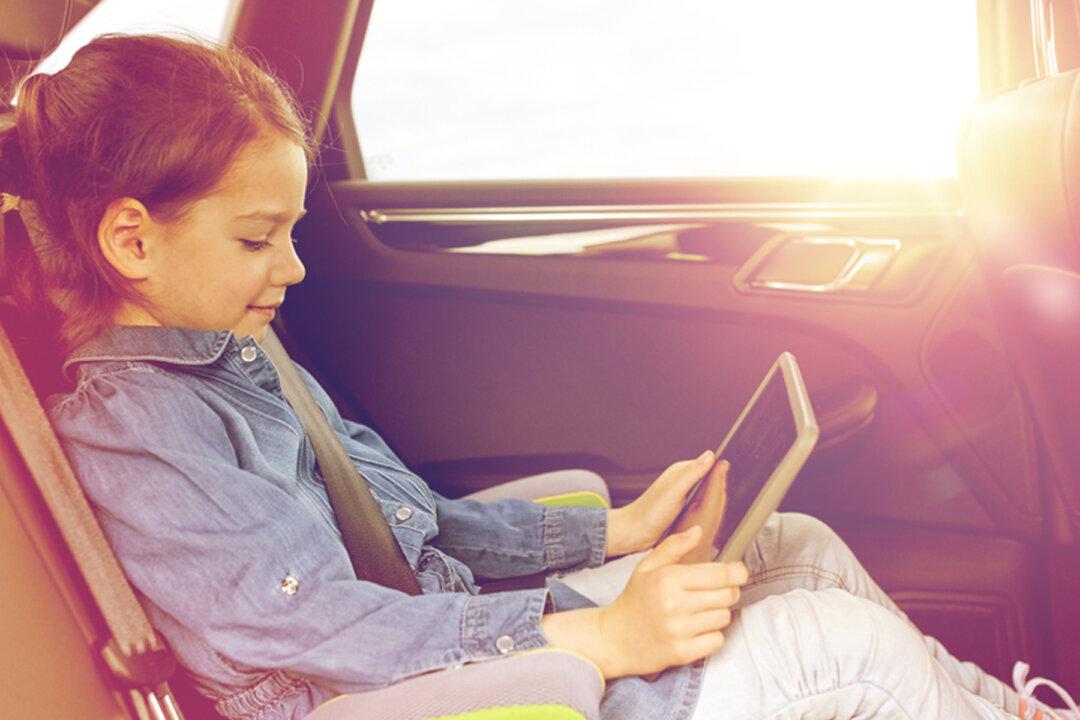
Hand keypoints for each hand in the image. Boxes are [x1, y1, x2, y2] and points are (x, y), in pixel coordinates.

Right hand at [541, 526, 747, 678]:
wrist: (614, 638)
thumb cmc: (634, 600)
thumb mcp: (647, 567)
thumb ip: (673, 546)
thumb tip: (698, 531)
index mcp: (668, 579)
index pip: (718, 574)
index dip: (737, 572)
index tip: (739, 573)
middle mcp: (674, 604)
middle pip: (726, 595)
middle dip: (728, 591)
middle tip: (716, 592)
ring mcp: (679, 630)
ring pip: (724, 617)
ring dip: (718, 613)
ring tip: (700, 611)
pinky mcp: (682, 653)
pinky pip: (717, 641)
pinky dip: (712, 635)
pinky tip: (696, 629)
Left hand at [605, 451, 725, 557]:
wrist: (634, 533)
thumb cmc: (649, 513)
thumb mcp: (674, 491)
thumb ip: (692, 473)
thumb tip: (710, 456)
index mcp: (680, 471)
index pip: (707, 463)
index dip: (721, 468)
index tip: (732, 472)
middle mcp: (680, 480)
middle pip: (707, 476)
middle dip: (719, 482)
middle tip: (730, 490)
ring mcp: (679, 494)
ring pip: (703, 490)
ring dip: (713, 494)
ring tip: (724, 500)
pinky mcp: (678, 507)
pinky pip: (698, 502)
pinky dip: (706, 505)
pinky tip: (710, 512)